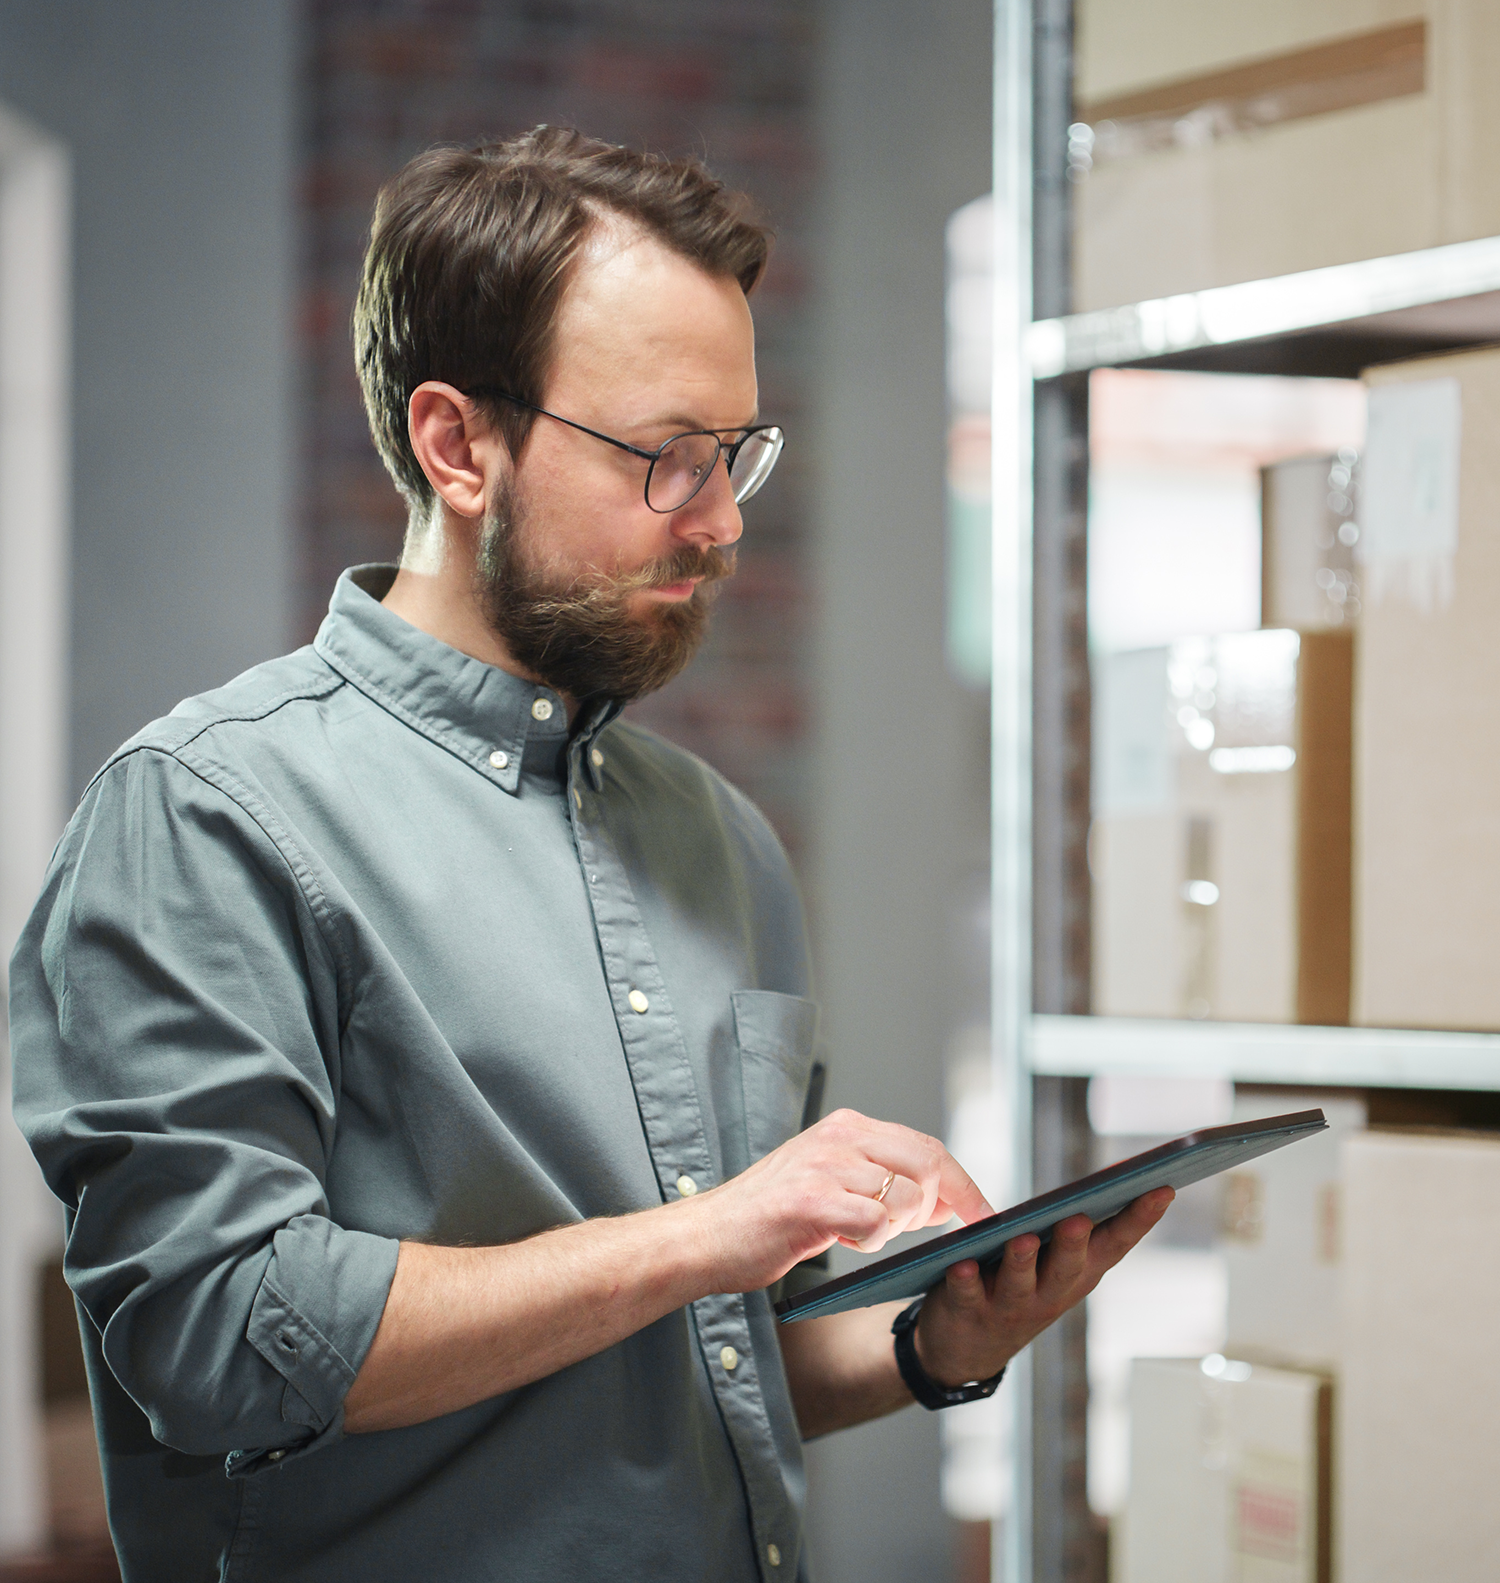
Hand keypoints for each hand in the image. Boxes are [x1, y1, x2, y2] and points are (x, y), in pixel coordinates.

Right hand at [687, 1108, 991, 1294]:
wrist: (708, 1236)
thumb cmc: (771, 1218)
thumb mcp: (832, 1184)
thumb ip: (884, 1183)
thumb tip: (945, 1200)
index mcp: (846, 1128)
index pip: (925, 1146)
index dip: (962, 1181)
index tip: (986, 1211)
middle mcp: (839, 1138)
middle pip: (928, 1164)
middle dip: (948, 1203)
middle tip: (944, 1230)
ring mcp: (825, 1167)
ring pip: (905, 1200)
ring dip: (896, 1230)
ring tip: (861, 1233)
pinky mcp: (812, 1202)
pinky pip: (874, 1224)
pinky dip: (871, 1241)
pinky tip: (844, 1240)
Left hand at [911, 1187, 1174, 1387]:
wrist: (968, 1351)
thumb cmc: (1020, 1289)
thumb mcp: (1054, 1266)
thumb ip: (1074, 1232)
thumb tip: (1104, 1182)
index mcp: (1077, 1274)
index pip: (1115, 1244)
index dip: (1140, 1219)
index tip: (1163, 1188)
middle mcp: (1050, 1293)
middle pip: (1068, 1267)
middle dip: (1075, 1244)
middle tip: (1079, 1219)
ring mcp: (1010, 1306)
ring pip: (1020, 1283)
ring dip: (1022, 1261)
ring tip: (1023, 1238)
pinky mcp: (968, 1311)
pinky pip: (967, 1293)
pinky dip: (965, 1279)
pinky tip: (962, 1263)